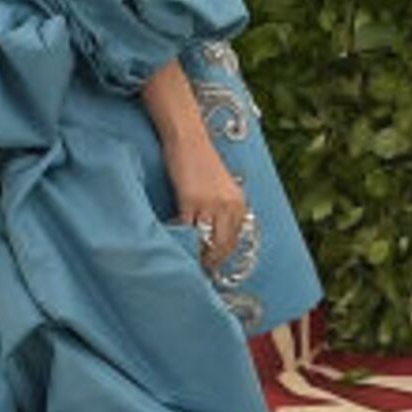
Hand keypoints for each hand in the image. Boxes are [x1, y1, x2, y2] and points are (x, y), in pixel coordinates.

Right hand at [165, 134, 249, 272]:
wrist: (188, 138)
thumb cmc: (200, 162)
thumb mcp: (220, 189)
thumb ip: (221, 211)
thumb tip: (212, 236)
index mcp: (239, 205)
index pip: (233, 242)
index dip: (221, 258)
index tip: (210, 268)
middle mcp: (230, 207)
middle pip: (222, 246)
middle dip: (210, 262)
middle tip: (198, 273)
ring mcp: (211, 205)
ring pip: (204, 241)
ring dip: (195, 254)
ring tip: (185, 262)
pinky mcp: (191, 201)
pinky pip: (186, 229)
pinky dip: (179, 237)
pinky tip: (172, 241)